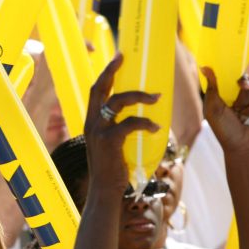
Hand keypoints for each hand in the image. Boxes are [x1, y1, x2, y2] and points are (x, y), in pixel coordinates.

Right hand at [84, 54, 159, 194]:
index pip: (96, 91)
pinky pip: (130, 123)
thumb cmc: (112, 169)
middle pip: (101, 88)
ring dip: (140, 96)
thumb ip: (119, 130)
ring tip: (156, 97)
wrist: (104, 190)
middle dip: (112, 70)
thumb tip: (143, 119)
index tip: (117, 59)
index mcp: (91, 121)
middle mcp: (91, 122)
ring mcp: (98, 130)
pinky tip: (156, 128)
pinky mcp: (109, 140)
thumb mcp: (111, 146)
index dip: (106, 74)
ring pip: (119, 101)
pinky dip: (146, 123)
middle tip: (124, 57)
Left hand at [201, 67, 248, 153]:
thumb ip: (212, 87)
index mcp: (228, 90)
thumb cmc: (224, 129)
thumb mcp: (213, 109)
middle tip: (237, 111)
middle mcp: (243, 91)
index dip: (239, 80)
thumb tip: (204, 66)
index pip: (236, 74)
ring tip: (246, 117)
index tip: (239, 87)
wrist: (243, 146)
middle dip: (243, 99)